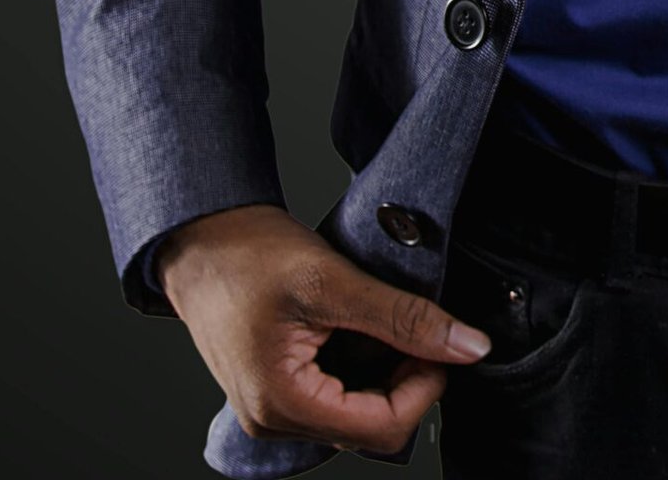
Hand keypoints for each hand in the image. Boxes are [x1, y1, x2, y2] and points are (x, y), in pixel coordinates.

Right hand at [155, 203, 491, 451]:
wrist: (200, 239)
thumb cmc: (249, 254)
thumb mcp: (331, 279)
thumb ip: (401, 317)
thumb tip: (467, 346)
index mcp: (282, 404)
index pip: (382, 429)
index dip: (424, 386)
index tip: (439, 340)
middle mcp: (273, 421)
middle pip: (370, 428)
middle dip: (405, 380)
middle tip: (414, 325)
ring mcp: (271, 411)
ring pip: (355, 417)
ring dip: (382, 374)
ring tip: (381, 321)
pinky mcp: (274, 393)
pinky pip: (333, 401)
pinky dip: (358, 370)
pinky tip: (358, 329)